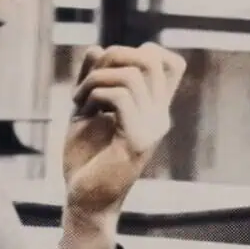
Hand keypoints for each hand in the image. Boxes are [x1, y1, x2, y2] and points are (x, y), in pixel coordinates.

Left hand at [62, 42, 186, 217]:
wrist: (84, 201)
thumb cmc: (85, 160)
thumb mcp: (86, 110)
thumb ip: (93, 79)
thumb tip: (96, 47)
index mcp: (153, 109)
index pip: (171, 64)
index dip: (141, 51)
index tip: (109, 70)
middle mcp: (159, 116)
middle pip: (153, 58)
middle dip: (115, 55)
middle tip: (90, 78)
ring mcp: (152, 127)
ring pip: (131, 75)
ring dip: (95, 79)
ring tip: (78, 99)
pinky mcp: (137, 140)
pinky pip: (119, 96)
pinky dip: (93, 94)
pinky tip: (80, 110)